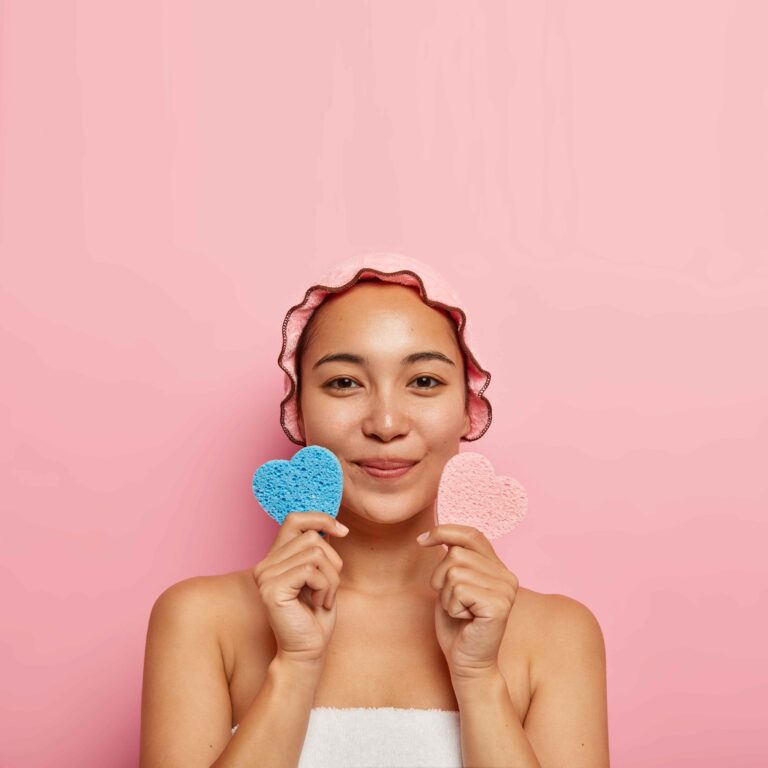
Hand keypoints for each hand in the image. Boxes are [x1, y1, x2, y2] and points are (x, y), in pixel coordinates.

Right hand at [252, 512, 347, 664]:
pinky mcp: (272, 589)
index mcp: (275, 558)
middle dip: (333, 562)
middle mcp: (265, 564)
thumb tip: (331, 525)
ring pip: (316, 553)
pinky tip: (318, 604)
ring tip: (323, 598)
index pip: (295, 519)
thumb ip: (319, 550)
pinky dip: (325, 587)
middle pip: (313, 537)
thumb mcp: (322, 575)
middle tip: (329, 588)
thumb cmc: (316, 615)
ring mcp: (266, 576)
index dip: (320, 518)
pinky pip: (311, 571)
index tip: (342, 531)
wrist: (307, 651)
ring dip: (331, 578)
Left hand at [417, 524, 518, 680]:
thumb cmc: (456, 626)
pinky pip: (458, 590)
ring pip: (454, 571)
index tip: (422, 540)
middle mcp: (506, 575)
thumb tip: (436, 533)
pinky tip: (465, 620)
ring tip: (460, 612)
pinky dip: (452, 606)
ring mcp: (505, 589)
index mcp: (498, 567)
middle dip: (441, 578)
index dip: (444, 531)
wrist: (467, 663)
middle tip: (452, 602)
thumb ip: (453, 560)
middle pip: (456, 553)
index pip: (472, 534)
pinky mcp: (499, 604)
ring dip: (446, 595)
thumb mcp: (451, 584)